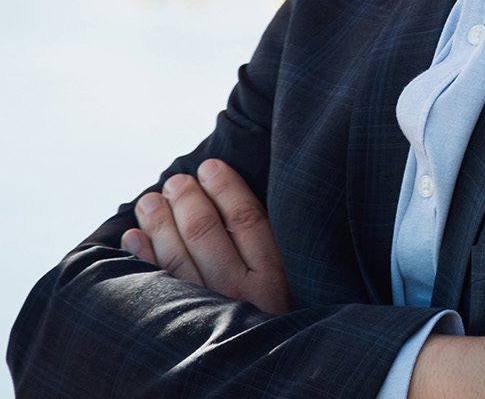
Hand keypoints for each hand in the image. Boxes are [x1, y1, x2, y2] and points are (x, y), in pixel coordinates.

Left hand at [122, 158, 294, 314]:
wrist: (266, 383)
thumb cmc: (279, 330)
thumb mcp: (291, 293)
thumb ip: (270, 256)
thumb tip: (233, 209)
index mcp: (273, 279)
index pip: (247, 217)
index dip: (226, 187)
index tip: (211, 167)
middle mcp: (239, 293)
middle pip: (206, 230)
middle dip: (187, 198)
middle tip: (176, 181)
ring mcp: (207, 311)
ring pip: (176, 253)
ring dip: (159, 220)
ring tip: (151, 200)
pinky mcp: (180, 329)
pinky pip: (153, 286)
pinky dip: (140, 257)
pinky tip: (133, 238)